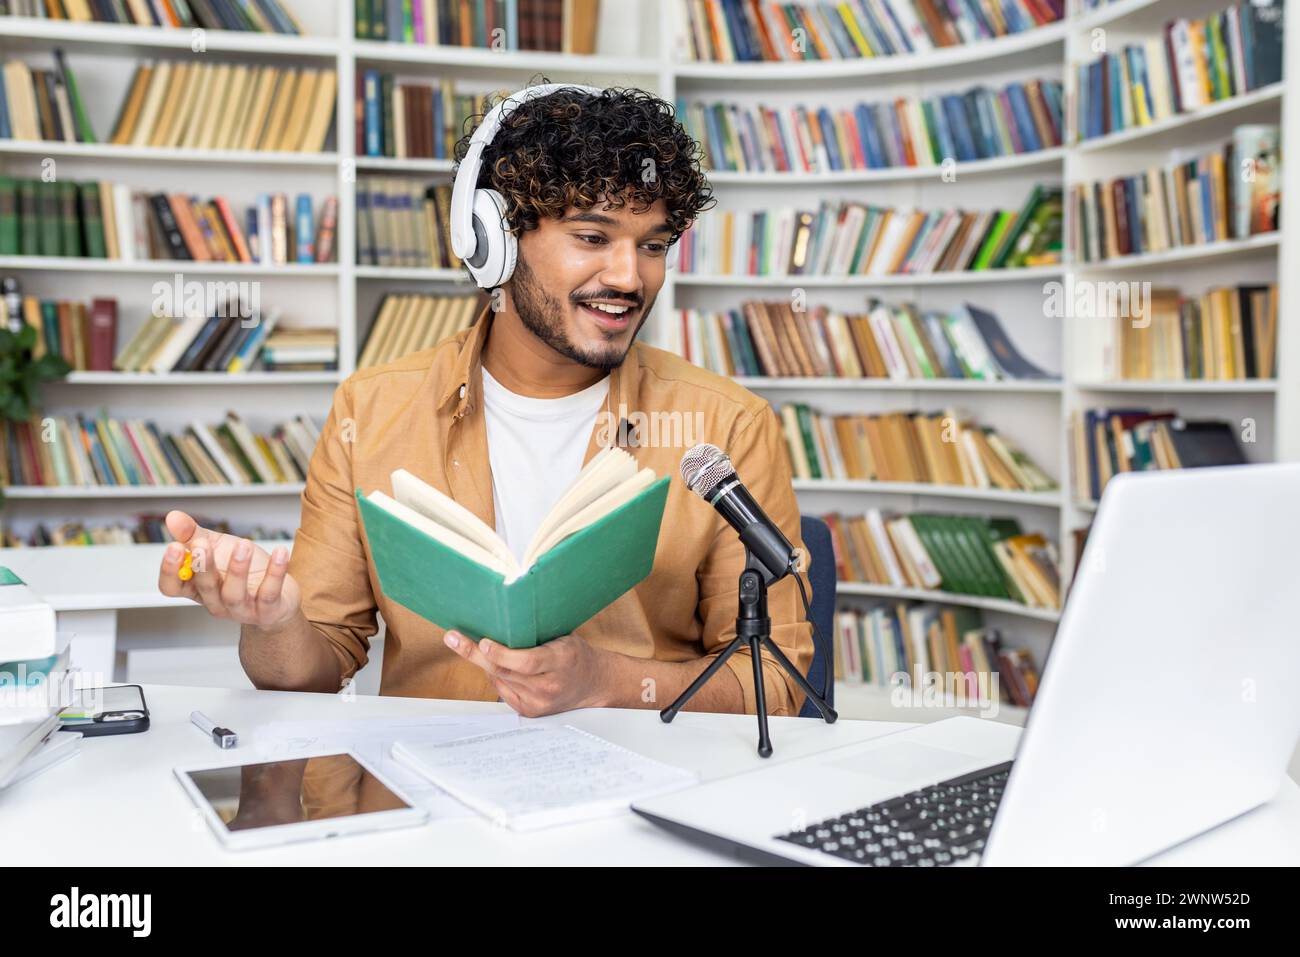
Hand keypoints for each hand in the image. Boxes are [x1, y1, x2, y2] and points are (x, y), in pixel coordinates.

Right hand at [157, 510, 300, 628]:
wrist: (279, 597)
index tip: (174, 546)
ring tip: (243, 544)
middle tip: (201, 544)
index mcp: (197, 588)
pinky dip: (276, 572)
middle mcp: (216, 602)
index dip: (169, 570)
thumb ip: (193, 534)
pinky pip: (269, 593)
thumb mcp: (217, 547)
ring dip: (237, 569)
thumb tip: (172, 517)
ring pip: (234, 594)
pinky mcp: (268, 611)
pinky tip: (280, 552)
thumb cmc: (244, 571)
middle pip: (204, 587)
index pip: (172, 587)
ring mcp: (242, 610)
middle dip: (202, 565)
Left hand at [442, 630, 612, 716]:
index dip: (502, 654)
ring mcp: (539, 702)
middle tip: (453, 638)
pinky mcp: (530, 711)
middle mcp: (549, 685)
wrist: (593, 684)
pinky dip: (495, 676)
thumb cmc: (574, 654)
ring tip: (464, 644)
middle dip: (475, 654)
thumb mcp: (563, 638)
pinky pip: (503, 690)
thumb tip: (498, 621)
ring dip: (483, 663)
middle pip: (505, 671)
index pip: (526, 662)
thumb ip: (536, 635)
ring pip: (500, 681)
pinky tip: (494, 665)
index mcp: (562, 660)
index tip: (483, 641)